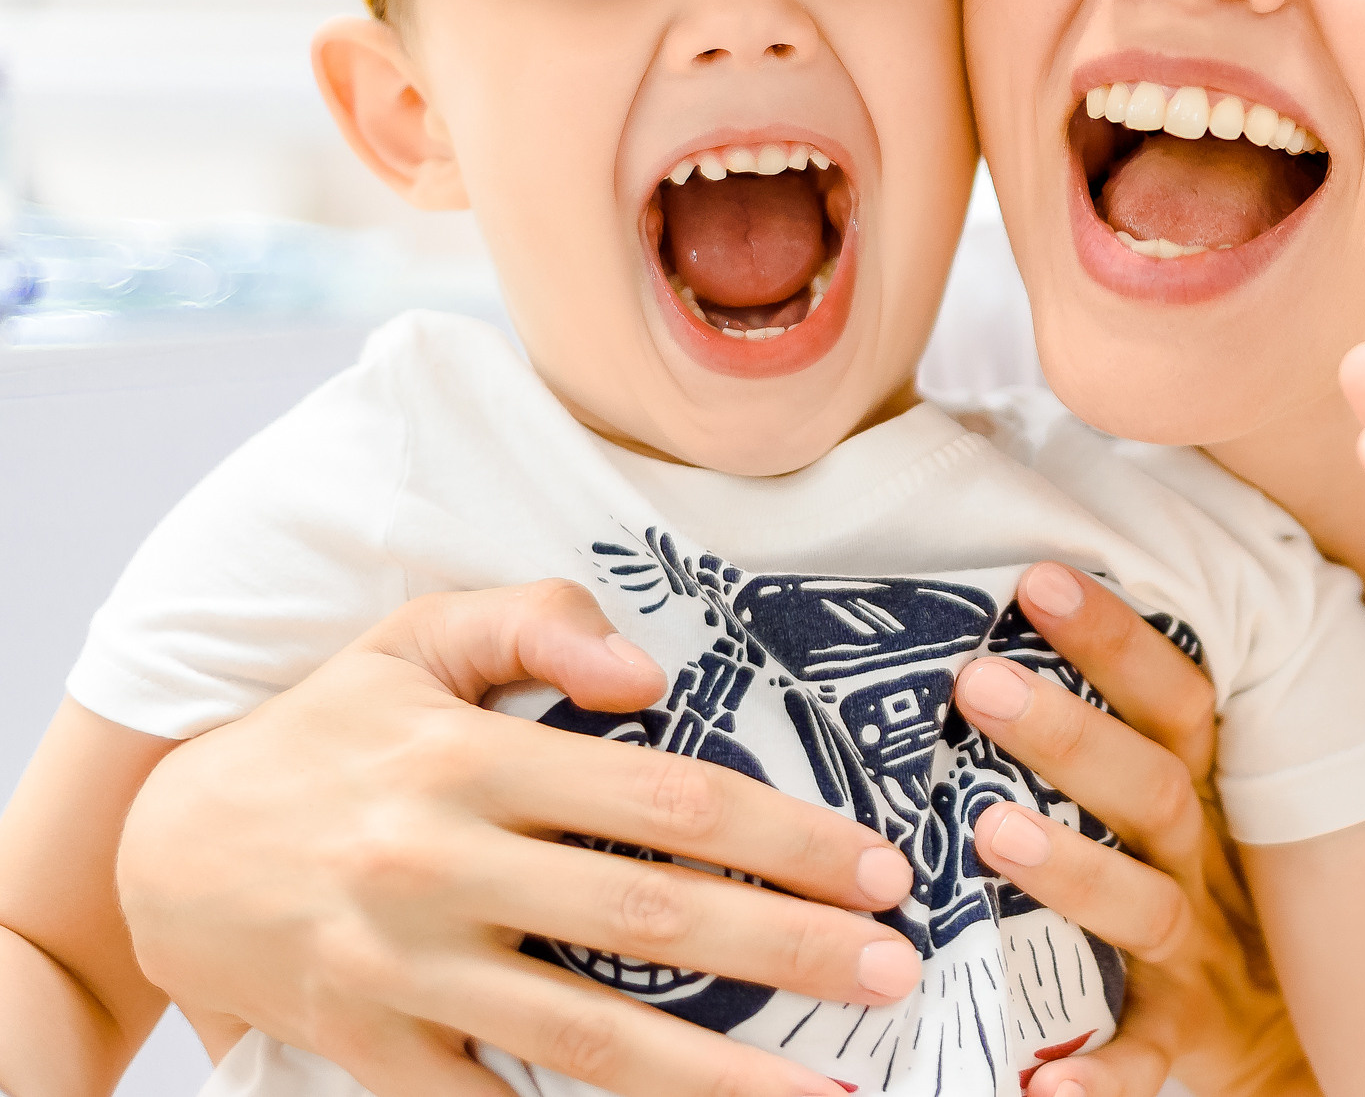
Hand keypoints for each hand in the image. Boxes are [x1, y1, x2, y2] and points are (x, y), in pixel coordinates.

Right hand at [118, 581, 921, 1096]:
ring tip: (830, 1089)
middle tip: (893, 970)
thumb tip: (650, 668)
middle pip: (647, 919)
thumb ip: (536, 623)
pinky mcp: (373, 1051)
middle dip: (787, 949)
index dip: (781, 838)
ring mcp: (403, 970)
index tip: (875, 866)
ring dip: (720, 1072)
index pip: (663, 799)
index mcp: (466, 761)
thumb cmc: (323, 735)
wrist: (160, 854)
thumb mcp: (414, 640)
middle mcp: (438, 867)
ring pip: (587, 1034)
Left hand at [952, 563, 1314, 1096]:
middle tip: (978, 681)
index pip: (1173, 698)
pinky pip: (1142, 1062)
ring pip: (1143, 907)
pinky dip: (1100, 1080)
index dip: (1116, 638)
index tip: (1036, 579)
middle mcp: (1202, 863)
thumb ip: (1116, 741)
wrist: (1288, 1032)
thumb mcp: (1180, 808)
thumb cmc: (1202, 894)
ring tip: (992, 834)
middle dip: (1070, 732)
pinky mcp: (1182, 1040)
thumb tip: (994, 640)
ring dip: (1075, 871)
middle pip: (1150, 788)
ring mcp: (1194, 955)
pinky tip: (1042, 1087)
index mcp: (1198, 796)